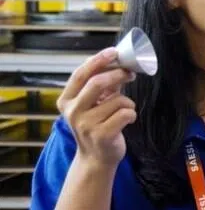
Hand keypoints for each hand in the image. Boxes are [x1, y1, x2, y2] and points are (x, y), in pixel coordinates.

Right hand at [57, 47, 137, 168]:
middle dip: (117, 74)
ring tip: (124, 111)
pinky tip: (126, 121)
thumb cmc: (97, 125)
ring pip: (118, 100)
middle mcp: (73, 112)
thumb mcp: (94, 104)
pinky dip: (132, 114)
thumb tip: (117, 62)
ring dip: (128, 102)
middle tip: (129, 74)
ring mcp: (86, 124)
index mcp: (67, 100)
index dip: (97, 60)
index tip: (113, 51)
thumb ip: (102, 85)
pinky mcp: (102, 135)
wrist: (96, 157)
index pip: (80, 74)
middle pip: (97, 82)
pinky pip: (126, 113)